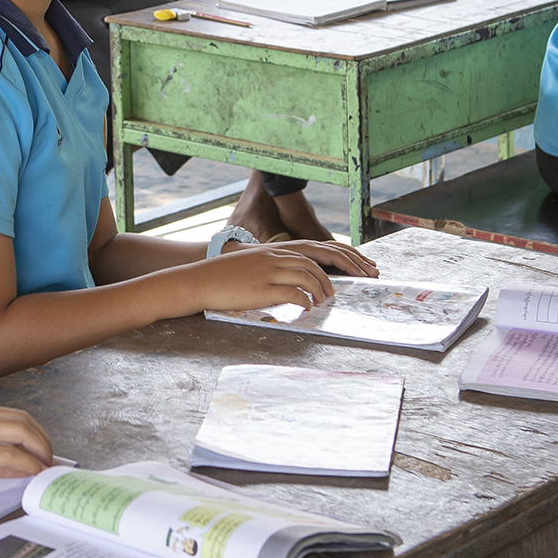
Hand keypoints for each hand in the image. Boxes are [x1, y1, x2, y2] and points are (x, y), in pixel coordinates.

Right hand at [0, 400, 54, 500]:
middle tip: (50, 457)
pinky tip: (34, 472)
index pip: (14, 416)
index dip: (34, 431)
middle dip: (43, 439)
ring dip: (41, 450)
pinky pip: (11, 455)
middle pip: (23, 421)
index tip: (43, 447)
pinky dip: (28, 464)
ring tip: (46, 466)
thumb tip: (19, 464)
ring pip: (22, 433)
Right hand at [183, 239, 377, 314]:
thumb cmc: (225, 276)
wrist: (200, 280)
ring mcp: (269, 272)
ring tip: (324, 301)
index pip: (315, 250)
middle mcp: (275, 257)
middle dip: (339, 272)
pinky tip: (308, 307)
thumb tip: (293, 281)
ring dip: (321, 289)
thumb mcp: (253, 265)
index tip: (356, 267)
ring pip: (309, 276)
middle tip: (348, 286)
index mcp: (275, 251)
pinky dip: (305, 300)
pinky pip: (293, 293)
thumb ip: (274, 268)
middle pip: (317, 260)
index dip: (339, 258)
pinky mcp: (263, 288)